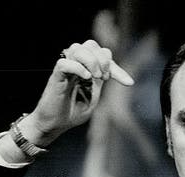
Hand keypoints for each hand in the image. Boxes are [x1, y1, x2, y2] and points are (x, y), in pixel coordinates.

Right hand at [19, 40, 134, 146]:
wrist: (55, 124)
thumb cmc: (73, 111)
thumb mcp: (94, 97)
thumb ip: (100, 82)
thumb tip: (110, 72)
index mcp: (87, 69)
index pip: (103, 54)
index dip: (117, 67)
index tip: (128, 83)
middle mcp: (76, 65)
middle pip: (91, 44)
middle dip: (103, 60)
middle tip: (104, 78)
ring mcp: (66, 70)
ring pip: (77, 48)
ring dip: (91, 61)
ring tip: (95, 77)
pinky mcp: (55, 77)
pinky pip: (64, 63)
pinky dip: (77, 67)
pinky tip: (86, 78)